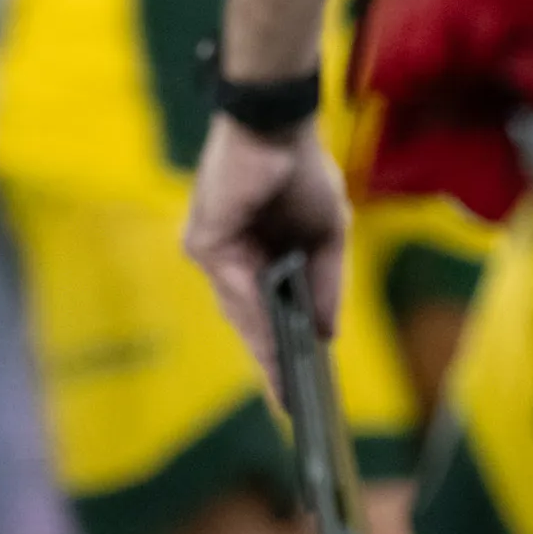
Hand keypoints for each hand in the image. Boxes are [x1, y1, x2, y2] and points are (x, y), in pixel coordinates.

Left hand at [184, 115, 350, 400]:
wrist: (277, 126)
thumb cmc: (301, 172)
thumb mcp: (327, 235)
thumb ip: (326, 284)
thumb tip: (327, 334)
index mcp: (256, 256)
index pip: (265, 314)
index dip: (280, 351)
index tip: (295, 392)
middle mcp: (230, 259)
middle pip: (249, 323)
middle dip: (272, 364)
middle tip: (290, 406)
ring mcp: (215, 251)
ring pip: (242, 313)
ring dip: (266, 350)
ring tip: (287, 387)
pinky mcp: (205, 241)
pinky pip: (236, 290)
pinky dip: (257, 319)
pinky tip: (277, 345)